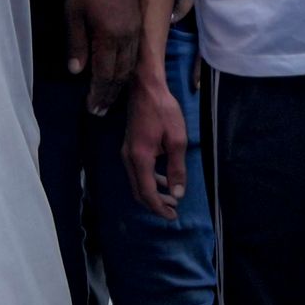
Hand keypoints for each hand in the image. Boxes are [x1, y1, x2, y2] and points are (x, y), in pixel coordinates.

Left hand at [63, 0, 141, 115]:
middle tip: (101, 110)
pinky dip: (128, 69)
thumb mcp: (73, 14)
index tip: (93, 108)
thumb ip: (76, 44)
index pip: (104, 74)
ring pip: (130, 66)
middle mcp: (125, 38)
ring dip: (120, 84)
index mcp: (108, 37)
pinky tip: (122, 73)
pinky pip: (135, 54)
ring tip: (111, 96)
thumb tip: (76, 70)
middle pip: (120, 75)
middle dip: (110, 94)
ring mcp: (134, 31)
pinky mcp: (137, 24)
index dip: (98, 93)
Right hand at [120, 76, 187, 219]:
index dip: (159, 208)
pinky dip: (150, 181)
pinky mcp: (130, 147)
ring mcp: (127, 153)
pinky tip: (164, 181)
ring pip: (137, 183)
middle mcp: (129, 158)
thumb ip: (177, 168)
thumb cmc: (163, 110)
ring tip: (171, 199)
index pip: (147, 193)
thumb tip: (177, 193)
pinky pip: (138, 172)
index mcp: (140, 158)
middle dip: (155, 205)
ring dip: (153, 194)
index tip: (173, 216)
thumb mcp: (177, 140)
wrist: (146, 88)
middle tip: (173, 212)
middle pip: (139, 192)